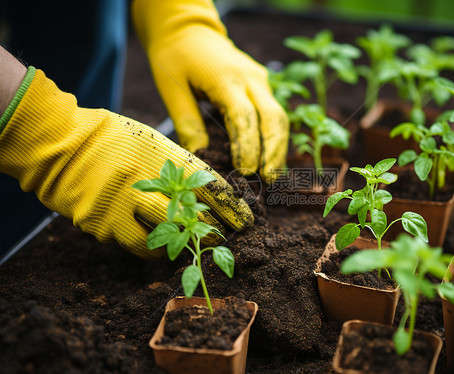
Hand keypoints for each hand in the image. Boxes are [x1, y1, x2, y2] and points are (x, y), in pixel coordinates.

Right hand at [0, 65, 252, 258]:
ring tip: (196, 246)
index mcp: (158, 154)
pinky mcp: (101, 224)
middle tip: (225, 239)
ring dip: (185, 245)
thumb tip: (205, 195)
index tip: (246, 221)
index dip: (229, 206)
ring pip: (166, 237)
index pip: (205, 184)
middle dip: (212, 231)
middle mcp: (142, 180)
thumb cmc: (110, 139)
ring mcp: (120, 204)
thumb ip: (176, 166)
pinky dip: (154, 248)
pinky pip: (137, 245)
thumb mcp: (150, 141)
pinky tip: (162, 248)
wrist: (57, 143)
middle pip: (190, 216)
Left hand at [132, 0, 288, 182]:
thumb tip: (202, 158)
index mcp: (226, 78)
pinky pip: (274, 113)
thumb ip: (187, 124)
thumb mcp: (172, 90)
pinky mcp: (261, 83)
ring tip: (271, 175)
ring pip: (279, 117)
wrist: (188, 28)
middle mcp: (250, 77)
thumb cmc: (175, 58)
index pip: (244, 117)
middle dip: (273, 152)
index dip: (248, 147)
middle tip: (268, 180)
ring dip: (278, 147)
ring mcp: (259, 79)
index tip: (245, 172)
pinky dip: (274, 137)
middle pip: (273, 118)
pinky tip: (268, 158)